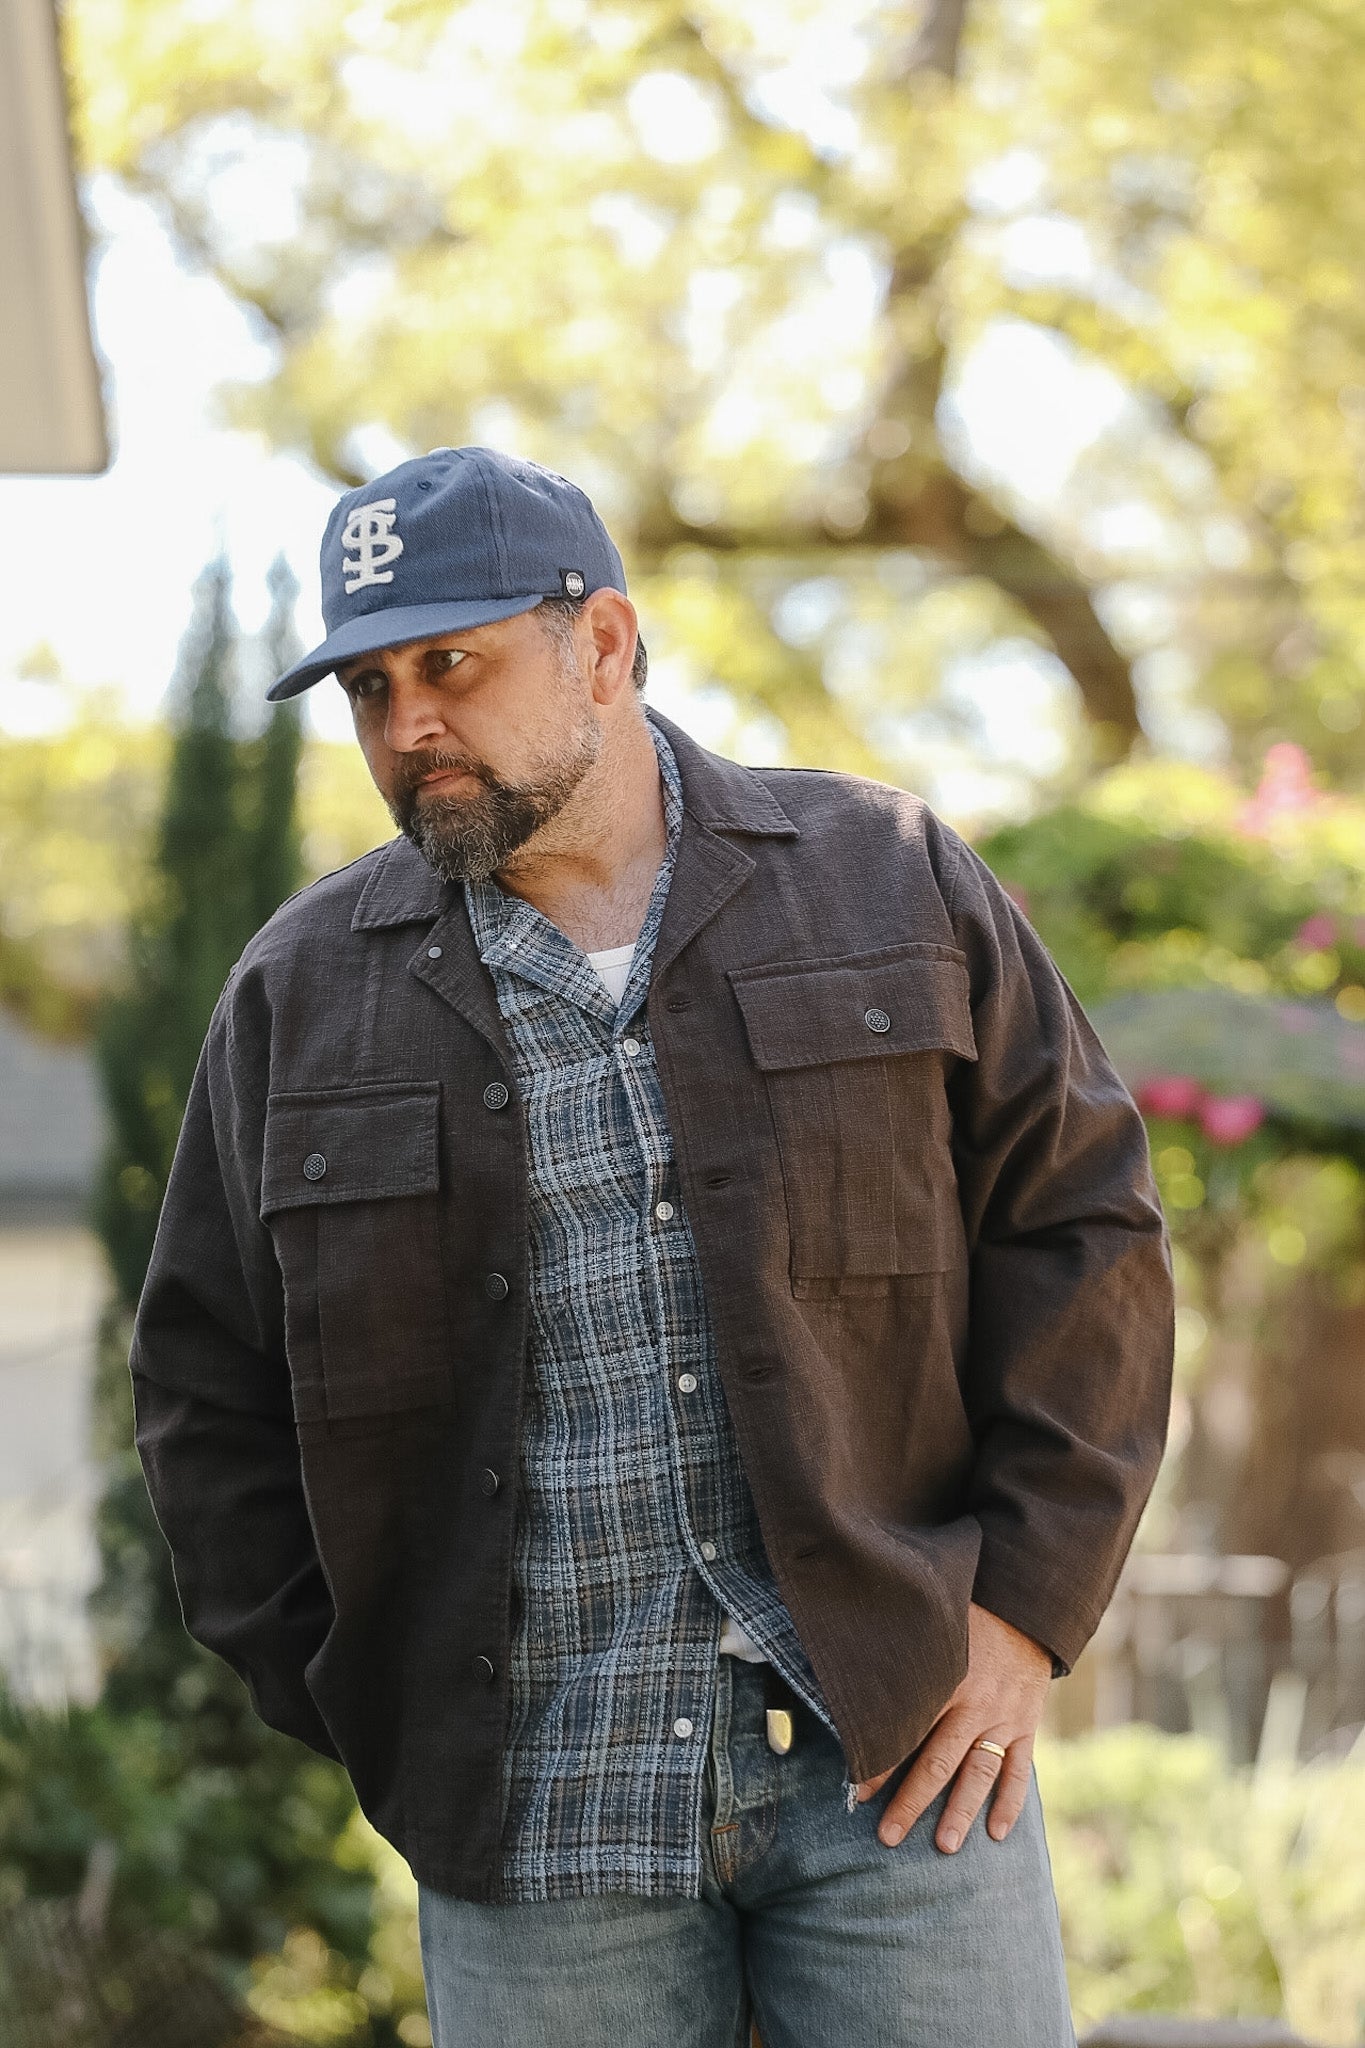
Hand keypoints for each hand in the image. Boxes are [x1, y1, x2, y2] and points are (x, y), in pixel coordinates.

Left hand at [854, 1601, 1051, 1853]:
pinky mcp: (1026, 1725)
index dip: (881, 1763)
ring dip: (962, 1810)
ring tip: (945, 1846)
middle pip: (939, 1760)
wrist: (1024, 1610)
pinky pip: (1019, 1769)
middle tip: (889, 1836)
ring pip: (980, 1772)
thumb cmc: (966, 1618)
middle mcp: (974, 1702)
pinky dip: (1010, 1802)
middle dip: (913, 1801)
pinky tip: (997, 1833)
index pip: (906, 1729)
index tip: (857, 1791)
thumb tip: (851, 1669)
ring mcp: (1003, 1717)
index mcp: (944, 1677)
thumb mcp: (932, 1628)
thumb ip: (901, 1654)